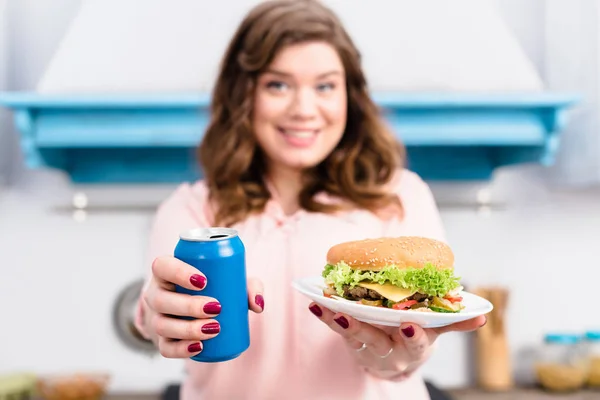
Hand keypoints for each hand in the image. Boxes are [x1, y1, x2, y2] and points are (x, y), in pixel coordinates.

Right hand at [141, 256, 264, 357]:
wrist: (192, 309)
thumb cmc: (212, 287)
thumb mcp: (228, 279)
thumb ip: (248, 286)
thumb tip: (257, 304)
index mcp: (165, 272)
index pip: (163, 266)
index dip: (179, 272)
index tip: (204, 280)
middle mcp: (155, 294)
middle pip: (162, 299)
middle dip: (189, 305)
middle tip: (216, 307)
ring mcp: (155, 318)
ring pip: (162, 325)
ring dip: (188, 329)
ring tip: (214, 329)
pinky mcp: (161, 340)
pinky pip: (164, 348)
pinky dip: (181, 349)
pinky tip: (199, 347)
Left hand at [309, 302, 485, 380]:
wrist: (392, 361)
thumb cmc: (414, 338)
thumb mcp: (435, 333)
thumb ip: (454, 322)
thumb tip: (483, 315)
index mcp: (413, 349)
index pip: (415, 345)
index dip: (413, 337)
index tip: (410, 326)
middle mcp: (389, 352)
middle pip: (377, 342)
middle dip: (365, 330)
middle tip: (351, 316)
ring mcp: (367, 348)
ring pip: (352, 336)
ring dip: (338, 321)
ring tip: (326, 306)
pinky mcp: (350, 342)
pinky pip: (337, 329)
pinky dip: (326, 316)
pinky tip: (315, 302)